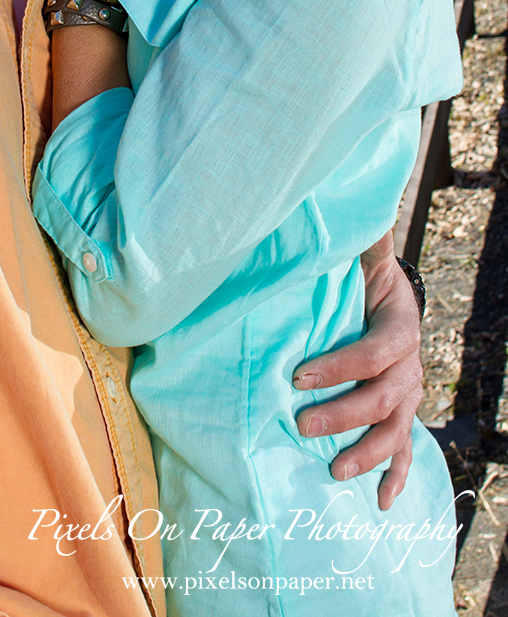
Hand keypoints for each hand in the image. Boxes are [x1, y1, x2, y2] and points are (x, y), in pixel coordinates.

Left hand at [292, 231, 421, 509]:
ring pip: (395, 430)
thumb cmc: (365, 273)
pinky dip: (395, 476)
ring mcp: (409, 392)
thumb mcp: (364, 252)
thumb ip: (360, 235)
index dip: (342, 365)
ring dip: (366, 452)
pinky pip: (405, 449)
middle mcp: (410, 364)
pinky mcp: (402, 411)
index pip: (377, 351)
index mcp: (400, 324)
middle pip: (384, 397)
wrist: (389, 295)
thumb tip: (348, 205)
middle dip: (344, 414)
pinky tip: (382, 502)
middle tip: (302, 425)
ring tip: (333, 470)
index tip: (298, 373)